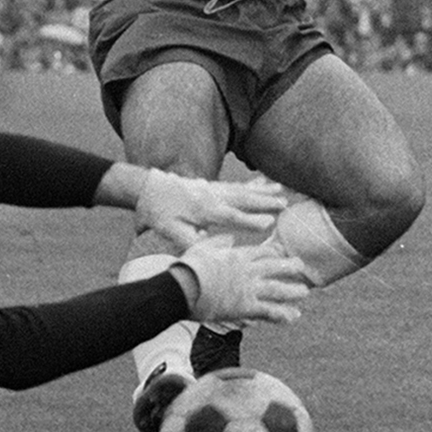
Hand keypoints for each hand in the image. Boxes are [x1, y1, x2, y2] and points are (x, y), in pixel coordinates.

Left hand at [135, 169, 287, 249]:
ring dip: (263, 190)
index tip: (270, 223)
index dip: (250, 220)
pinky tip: (264, 182)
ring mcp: (212, 188)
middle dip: (265, 201)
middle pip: (242, 198)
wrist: (146, 188)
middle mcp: (211, 196)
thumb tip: (214, 249)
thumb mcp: (170, 232)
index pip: (232, 216)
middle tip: (286, 204)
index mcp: (203, 210)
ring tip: (282, 190)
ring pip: (242, 189)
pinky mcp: (211, 185)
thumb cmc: (158, 214)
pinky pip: (236, 184)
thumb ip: (193, 242)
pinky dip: (252, 183)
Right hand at [173, 242, 310, 324]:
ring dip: (293, 291)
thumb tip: (230, 236)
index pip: (262, 251)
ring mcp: (249, 289)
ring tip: (304, 292)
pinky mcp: (246, 307)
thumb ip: (218, 241)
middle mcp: (248, 271)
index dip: (274, 251)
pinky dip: (282, 314)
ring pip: (278, 289)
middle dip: (291, 267)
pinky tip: (292, 317)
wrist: (183, 288)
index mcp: (238, 255)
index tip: (282, 252)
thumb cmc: (188, 267)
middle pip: (276, 267)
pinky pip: (269, 311)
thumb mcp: (202, 247)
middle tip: (301, 267)